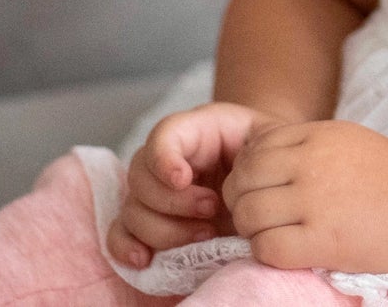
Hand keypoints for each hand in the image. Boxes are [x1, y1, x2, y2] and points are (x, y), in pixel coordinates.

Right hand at [108, 101, 281, 268]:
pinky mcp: (149, 223)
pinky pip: (119, 234)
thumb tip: (239, 175)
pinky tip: (145, 258)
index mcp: (192, 130)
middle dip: (175, 202)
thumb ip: (258, 146)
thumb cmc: (263, 153)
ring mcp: (152, 193)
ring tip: (206, 233)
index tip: (183, 178)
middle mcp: (163, 160)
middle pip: (141, 178)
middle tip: (212, 209)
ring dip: (166, 229)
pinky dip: (125, 247)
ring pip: (133, 211)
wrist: (262, 174)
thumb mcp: (268, 138)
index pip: (162, 135)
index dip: (164, 158)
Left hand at [222, 118, 387, 274]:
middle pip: (243, 179)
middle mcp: (312, 162)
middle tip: (259, 215)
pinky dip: (267, 254)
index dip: (248, 171)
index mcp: (319, 133)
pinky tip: (288, 252)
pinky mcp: (324, 240)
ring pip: (249, 214)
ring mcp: (316, 200)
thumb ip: (306, 144)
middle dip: (241, 200)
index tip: (262, 188)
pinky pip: (267, 248)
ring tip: (273, 234)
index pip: (254, 147)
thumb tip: (258, 155)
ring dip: (252, 230)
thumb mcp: (349, 140)